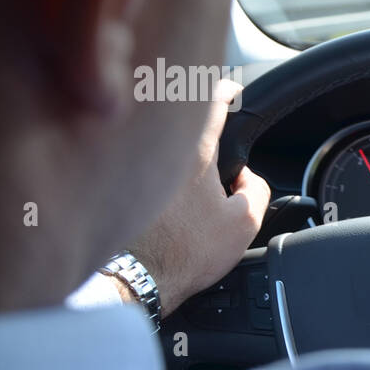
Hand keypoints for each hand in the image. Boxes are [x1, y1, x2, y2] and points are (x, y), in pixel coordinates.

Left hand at [128, 81, 270, 316]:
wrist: (137, 278)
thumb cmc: (186, 253)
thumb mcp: (245, 224)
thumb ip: (257, 189)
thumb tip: (247, 178)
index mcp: (196, 152)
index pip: (214, 100)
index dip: (229, 92)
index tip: (235, 93)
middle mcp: (158, 148)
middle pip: (176, 108)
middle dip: (196, 112)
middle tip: (210, 124)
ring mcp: (130, 162)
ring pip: (153, 133)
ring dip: (171, 137)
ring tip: (186, 157)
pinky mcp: (113, 181)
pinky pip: (136, 156)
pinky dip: (149, 159)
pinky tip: (163, 186)